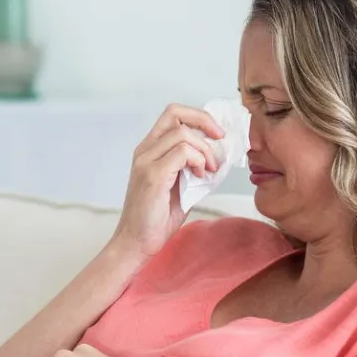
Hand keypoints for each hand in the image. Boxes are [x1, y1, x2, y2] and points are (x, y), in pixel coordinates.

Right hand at [111, 104, 223, 257]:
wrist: (136, 243)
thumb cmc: (156, 218)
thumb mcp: (181, 186)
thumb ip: (193, 167)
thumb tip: (219, 156)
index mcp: (150, 150)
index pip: (173, 115)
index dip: (199, 117)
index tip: (217, 134)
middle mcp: (145, 150)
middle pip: (175, 113)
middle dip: (205, 122)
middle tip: (220, 141)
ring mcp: (146, 161)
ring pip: (183, 134)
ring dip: (204, 150)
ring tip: (209, 169)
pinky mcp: (152, 175)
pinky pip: (182, 152)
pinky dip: (198, 161)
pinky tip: (199, 176)